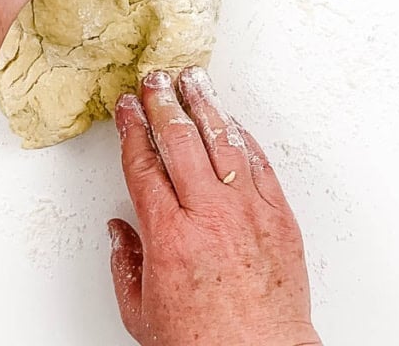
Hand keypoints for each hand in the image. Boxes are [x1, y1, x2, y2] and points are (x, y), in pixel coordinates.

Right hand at [109, 69, 320, 345]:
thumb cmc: (204, 344)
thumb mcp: (142, 312)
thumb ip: (124, 265)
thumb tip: (119, 232)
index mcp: (169, 236)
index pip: (144, 165)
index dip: (133, 130)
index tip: (127, 109)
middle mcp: (209, 216)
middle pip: (180, 141)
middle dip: (164, 103)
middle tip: (154, 79)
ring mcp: (248, 213)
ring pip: (223, 143)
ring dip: (204, 106)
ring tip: (193, 80)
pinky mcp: (279, 218)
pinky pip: (260, 165)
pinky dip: (244, 138)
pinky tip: (231, 122)